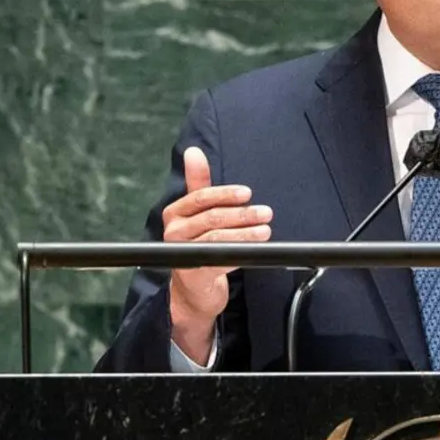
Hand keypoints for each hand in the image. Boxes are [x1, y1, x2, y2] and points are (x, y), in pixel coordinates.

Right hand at [163, 146, 272, 364]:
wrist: (193, 288)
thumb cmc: (198, 243)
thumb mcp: (198, 212)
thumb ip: (197, 183)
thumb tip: (193, 151)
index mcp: (174, 213)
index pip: (200, 197)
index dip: (225, 194)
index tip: (247, 193)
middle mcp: (173, 232)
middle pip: (212, 217)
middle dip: (242, 214)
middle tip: (265, 212)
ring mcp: (182, 253)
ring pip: (217, 237)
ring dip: (246, 233)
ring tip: (266, 229)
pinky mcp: (194, 271)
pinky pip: (220, 258)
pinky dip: (240, 251)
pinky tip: (256, 248)